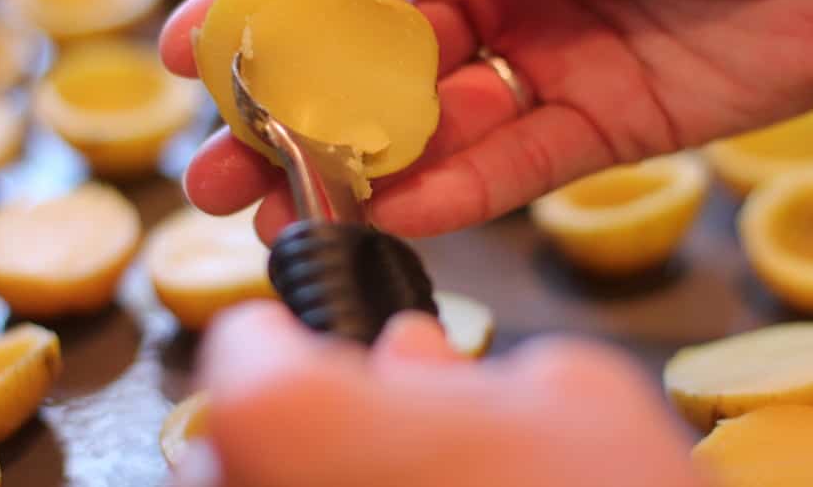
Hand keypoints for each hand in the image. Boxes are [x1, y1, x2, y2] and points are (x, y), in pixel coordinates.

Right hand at [162, 0, 812, 240]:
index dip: (263, 7)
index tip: (187, 50)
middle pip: (369, 61)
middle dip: (290, 114)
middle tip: (218, 165)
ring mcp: (542, 62)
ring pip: (428, 127)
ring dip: (359, 170)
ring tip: (287, 211)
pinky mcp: (597, 125)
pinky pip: (508, 167)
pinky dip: (452, 193)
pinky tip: (395, 216)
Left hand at [170, 302, 702, 486]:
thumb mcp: (567, 394)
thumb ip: (464, 366)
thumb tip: (414, 355)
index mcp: (287, 417)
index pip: (245, 343)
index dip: (300, 341)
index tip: (343, 359)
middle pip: (245, 436)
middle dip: (318, 425)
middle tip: (403, 444)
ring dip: (328, 481)